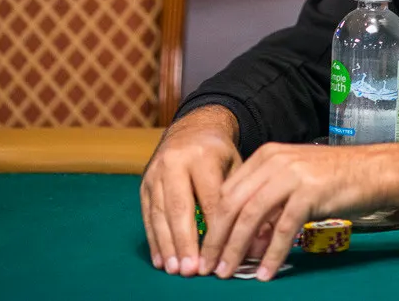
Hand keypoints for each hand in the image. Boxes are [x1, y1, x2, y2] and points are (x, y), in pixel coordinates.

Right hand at [140, 106, 241, 276]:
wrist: (191, 128)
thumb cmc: (219, 153)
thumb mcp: (236, 163)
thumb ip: (241, 194)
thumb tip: (254, 232)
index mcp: (204, 155)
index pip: (210, 197)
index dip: (215, 226)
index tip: (220, 252)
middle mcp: (175, 163)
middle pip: (180, 207)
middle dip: (185, 241)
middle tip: (191, 269)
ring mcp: (155, 173)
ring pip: (159, 213)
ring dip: (167, 245)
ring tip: (175, 269)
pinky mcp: (144, 184)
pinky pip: (147, 215)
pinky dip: (154, 239)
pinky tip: (161, 259)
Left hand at [198, 143, 385, 280]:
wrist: (374, 170)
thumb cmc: (336, 178)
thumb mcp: (294, 181)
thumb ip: (268, 203)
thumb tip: (245, 240)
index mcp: (266, 156)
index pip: (227, 191)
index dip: (212, 224)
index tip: (206, 250)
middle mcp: (274, 161)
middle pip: (232, 203)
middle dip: (216, 239)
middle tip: (208, 267)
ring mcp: (292, 175)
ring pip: (251, 216)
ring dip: (236, 248)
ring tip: (228, 273)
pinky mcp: (310, 191)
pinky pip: (283, 228)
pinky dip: (271, 253)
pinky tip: (265, 272)